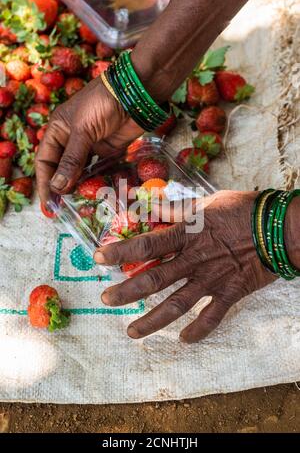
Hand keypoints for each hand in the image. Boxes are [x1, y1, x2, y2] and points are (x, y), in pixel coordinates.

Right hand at [35, 77, 142, 202]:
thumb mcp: (82, 131)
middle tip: (63, 209)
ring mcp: (90, 146)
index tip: (49, 203)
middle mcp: (71, 140)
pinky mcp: (107, 151)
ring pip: (79, 171)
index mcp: (58, 130)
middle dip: (60, 188)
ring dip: (77, 186)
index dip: (45, 182)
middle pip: (61, 169)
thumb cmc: (102, 104)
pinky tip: (94, 193)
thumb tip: (59, 186)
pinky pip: (97, 170)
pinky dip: (95, 180)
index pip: (45, 161)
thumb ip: (71, 160)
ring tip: (77, 205)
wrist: (135, 93)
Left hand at [94, 191, 275, 342]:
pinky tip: (183, 340)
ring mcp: (212, 279)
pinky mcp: (230, 293)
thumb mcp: (207, 203)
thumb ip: (177, 209)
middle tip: (106, 299)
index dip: (121, 252)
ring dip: (152, 320)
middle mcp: (195, 260)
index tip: (98, 258)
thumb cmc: (242, 210)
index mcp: (188, 234)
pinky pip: (212, 317)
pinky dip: (198, 331)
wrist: (279, 227)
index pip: (147, 245)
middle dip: (127, 291)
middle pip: (155, 279)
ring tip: (131, 332)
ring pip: (177, 304)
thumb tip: (150, 205)